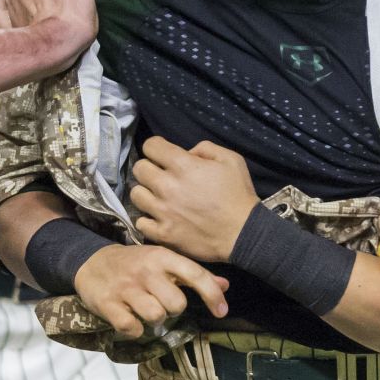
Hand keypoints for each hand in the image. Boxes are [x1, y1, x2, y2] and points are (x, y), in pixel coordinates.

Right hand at [75, 244, 229, 338]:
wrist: (91, 261)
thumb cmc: (135, 264)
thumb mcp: (163, 261)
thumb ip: (193, 274)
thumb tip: (225, 285)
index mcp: (161, 257)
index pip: (195, 274)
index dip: (212, 294)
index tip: (221, 311)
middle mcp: (145, 271)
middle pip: (176, 304)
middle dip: (173, 309)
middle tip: (162, 303)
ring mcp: (125, 288)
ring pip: (156, 316)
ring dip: (154, 320)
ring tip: (145, 310)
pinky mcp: (108, 304)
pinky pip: (132, 328)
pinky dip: (134, 329)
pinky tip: (130, 318)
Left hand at [130, 138, 259, 263]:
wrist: (244, 234)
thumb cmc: (239, 195)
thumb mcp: (231, 160)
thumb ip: (205, 148)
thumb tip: (187, 152)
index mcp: (183, 165)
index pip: (150, 146)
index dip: (156, 147)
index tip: (163, 155)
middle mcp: (167, 186)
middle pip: (139, 169)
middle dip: (149, 168)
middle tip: (161, 176)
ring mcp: (162, 211)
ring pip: (135, 194)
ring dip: (145, 193)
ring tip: (158, 198)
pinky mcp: (163, 233)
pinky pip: (140, 222)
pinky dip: (147, 219)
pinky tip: (158, 218)